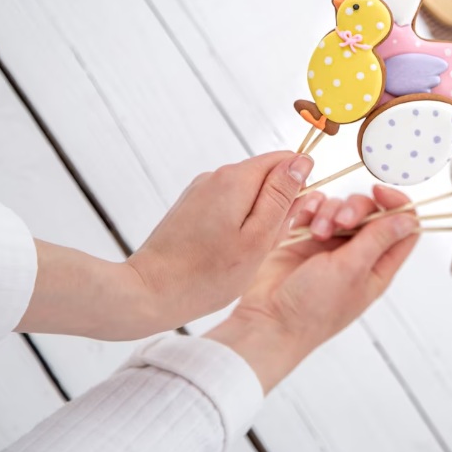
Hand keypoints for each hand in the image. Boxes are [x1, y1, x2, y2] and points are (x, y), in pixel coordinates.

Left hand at [122, 151, 314, 334]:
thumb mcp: (258, 238)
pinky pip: (229, 205)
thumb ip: (281, 196)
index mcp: (236, 179)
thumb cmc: (207, 274)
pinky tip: (227, 252)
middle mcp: (217, 176)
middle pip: (266, 178)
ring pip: (249, 194)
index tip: (289, 220)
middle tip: (263, 245)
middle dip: (276, 207)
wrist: (150, 291)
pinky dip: (237, 225)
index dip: (297, 187)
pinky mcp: (192, 205)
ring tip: (243, 254)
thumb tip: (301, 161)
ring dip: (257, 219)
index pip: (285, 160)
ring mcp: (201, 190)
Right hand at [204, 185, 418, 391]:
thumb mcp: (352, 270)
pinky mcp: (305, 237)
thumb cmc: (312, 308)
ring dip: (328, 213)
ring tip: (315, 234)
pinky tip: (303, 221)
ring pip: (341, 207)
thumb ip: (378, 239)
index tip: (379, 192)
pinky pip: (314, 209)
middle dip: (355, 208)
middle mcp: (358, 254)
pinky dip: (310, 208)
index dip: (397, 205)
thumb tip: (409, 220)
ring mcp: (331, 245)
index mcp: (378, 266)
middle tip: (340, 222)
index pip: (403, 227)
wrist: (268, 318)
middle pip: (370, 211)